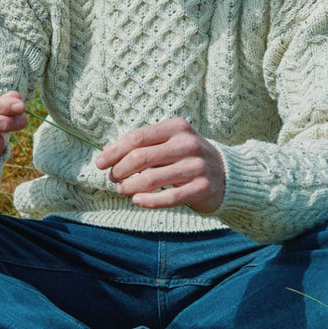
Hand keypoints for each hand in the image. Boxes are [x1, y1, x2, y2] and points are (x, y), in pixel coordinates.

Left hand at [96, 118, 224, 212]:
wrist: (227, 174)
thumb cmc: (187, 157)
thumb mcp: (169, 143)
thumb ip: (142, 146)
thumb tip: (106, 153)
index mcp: (177, 127)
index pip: (137, 137)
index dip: (114, 151)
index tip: (100, 163)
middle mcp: (187, 144)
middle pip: (141, 157)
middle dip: (119, 170)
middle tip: (112, 178)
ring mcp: (196, 166)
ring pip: (151, 179)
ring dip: (129, 187)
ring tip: (122, 190)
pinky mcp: (202, 188)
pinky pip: (168, 198)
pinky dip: (148, 201)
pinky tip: (137, 200)